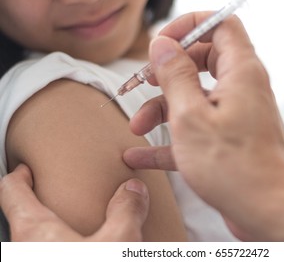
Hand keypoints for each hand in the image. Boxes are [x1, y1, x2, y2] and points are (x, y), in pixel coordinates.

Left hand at [0, 164, 148, 240]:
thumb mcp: (119, 242)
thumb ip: (127, 210)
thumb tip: (133, 189)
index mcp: (35, 232)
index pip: (11, 191)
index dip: (18, 175)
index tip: (25, 168)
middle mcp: (25, 249)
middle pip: (21, 216)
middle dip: (40, 202)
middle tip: (57, 194)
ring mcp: (33, 261)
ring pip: (34, 239)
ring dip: (51, 228)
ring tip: (74, 223)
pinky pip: (46, 252)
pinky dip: (60, 244)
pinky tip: (85, 246)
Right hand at [123, 12, 283, 240]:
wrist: (267, 212)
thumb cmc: (235, 168)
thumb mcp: (191, 116)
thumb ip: (175, 76)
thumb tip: (162, 46)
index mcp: (240, 72)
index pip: (220, 24)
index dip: (189, 26)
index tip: (163, 44)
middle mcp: (242, 89)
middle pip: (202, 61)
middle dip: (168, 71)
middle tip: (145, 82)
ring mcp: (236, 115)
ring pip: (195, 97)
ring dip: (163, 108)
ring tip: (137, 126)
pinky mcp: (229, 140)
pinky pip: (197, 128)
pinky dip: (171, 137)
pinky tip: (142, 154)